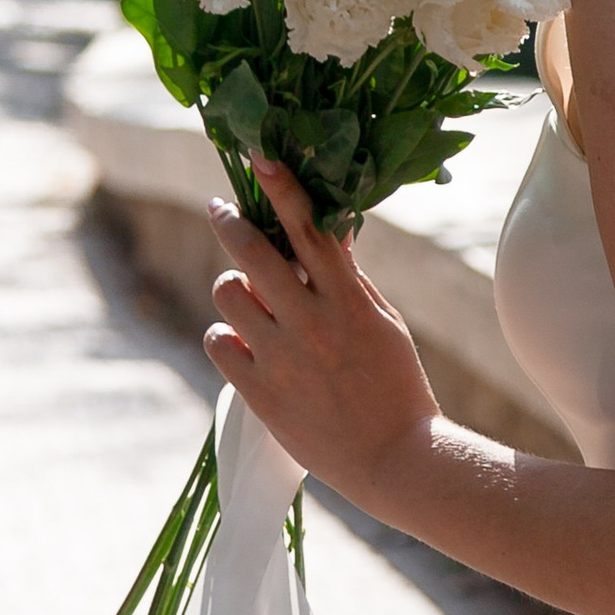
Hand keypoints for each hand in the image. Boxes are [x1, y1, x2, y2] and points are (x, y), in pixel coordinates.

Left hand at [204, 161, 437, 498]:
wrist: (394, 457)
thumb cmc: (396, 384)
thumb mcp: (384, 321)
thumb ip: (350, 277)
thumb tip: (330, 230)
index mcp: (348, 299)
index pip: (308, 228)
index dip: (281, 188)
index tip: (257, 157)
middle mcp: (311, 321)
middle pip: (252, 253)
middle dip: (229, 222)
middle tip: (220, 210)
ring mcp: (282, 357)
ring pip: (227, 294)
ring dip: (232, 288)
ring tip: (247, 302)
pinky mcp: (260, 392)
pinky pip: (218, 342)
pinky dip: (225, 336)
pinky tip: (242, 342)